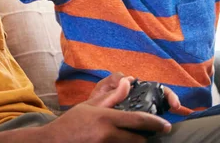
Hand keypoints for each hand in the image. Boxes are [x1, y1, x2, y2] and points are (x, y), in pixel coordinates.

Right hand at [39, 76, 171, 142]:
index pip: (137, 121)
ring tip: (132, 136)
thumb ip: (111, 96)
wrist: (53, 142)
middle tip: (147, 134)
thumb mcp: (89, 106)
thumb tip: (128, 83)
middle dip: (145, 138)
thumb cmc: (71, 123)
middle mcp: (108, 135)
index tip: (166, 126)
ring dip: (134, 142)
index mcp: (106, 118)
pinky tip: (120, 141)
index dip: (155, 123)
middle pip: (139, 140)